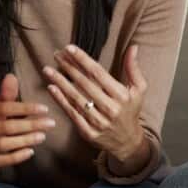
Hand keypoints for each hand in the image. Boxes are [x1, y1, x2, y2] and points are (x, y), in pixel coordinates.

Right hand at [0, 73, 53, 173]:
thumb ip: (5, 96)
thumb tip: (11, 77)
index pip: (2, 108)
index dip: (24, 108)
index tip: (45, 109)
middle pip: (3, 127)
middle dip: (30, 125)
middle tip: (50, 124)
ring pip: (1, 144)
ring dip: (25, 140)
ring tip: (42, 137)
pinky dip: (15, 157)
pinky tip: (30, 152)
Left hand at [44, 44, 146, 164]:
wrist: (127, 141)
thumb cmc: (130, 110)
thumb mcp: (139, 89)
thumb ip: (133, 68)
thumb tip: (133, 47)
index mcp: (122, 96)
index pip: (98, 73)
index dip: (83, 60)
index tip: (70, 48)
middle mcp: (110, 108)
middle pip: (84, 84)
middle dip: (68, 67)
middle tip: (56, 55)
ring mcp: (98, 121)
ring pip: (75, 98)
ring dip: (60, 82)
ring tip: (48, 69)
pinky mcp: (88, 132)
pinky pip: (72, 113)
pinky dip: (60, 100)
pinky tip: (51, 88)